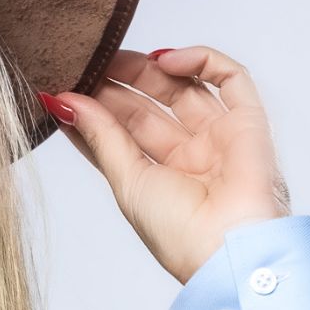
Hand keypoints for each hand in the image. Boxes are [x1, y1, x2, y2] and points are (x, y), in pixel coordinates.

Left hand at [42, 45, 291, 283]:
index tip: (61, 85)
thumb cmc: (179, 234)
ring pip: (182, 87)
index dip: (92, 106)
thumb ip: (99, 136)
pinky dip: (202, 61)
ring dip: (147, 67)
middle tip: (84, 61)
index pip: (119, 130)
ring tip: (111, 56)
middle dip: (115, 81)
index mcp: (158, 175)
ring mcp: (218, 138)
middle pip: (148, 104)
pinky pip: (232, 79)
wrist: (231, 254)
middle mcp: (189, 155)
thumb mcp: (126, 180)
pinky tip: (165, 60)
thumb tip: (63, 102)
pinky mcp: (249, 124)